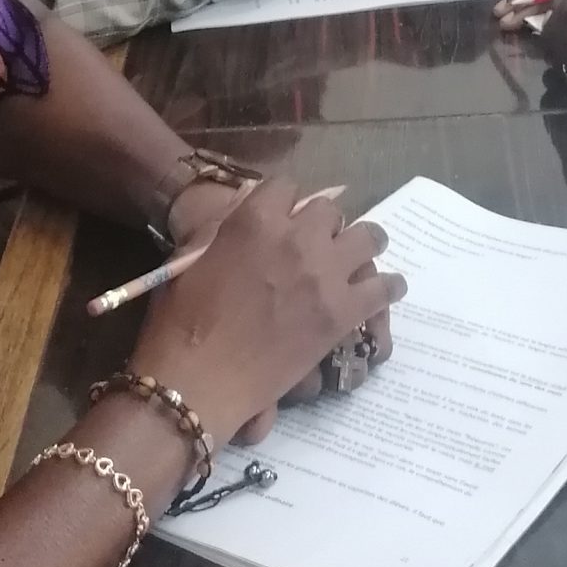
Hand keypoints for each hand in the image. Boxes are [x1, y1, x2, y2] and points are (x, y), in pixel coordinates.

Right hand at [129, 179, 404, 444]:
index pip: (286, 186)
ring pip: (368, 238)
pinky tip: (387, 290)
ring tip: (360, 258)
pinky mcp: (342, 312)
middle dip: (324, 225)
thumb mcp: (189, 257)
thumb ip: (223, 231)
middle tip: (320, 245)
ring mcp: (324, 274)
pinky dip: (389, 287)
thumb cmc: (178, 322)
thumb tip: (243, 219)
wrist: (195, 381)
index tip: (288, 217)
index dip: (288, 202)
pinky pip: (384, 288)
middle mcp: (296, 237)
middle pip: (330, 211)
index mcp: (254, 219)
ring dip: (363, 245)